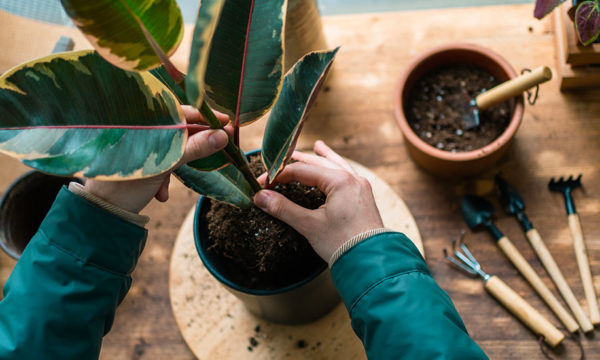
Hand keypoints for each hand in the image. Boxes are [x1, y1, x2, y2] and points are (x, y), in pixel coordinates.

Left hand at [83, 105, 230, 212]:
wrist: (103, 212)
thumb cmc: (128, 184)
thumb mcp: (166, 164)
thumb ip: (194, 148)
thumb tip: (222, 136)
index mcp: (142, 122)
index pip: (180, 111)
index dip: (204, 117)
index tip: (226, 123)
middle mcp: (139, 129)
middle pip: (177, 130)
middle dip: (193, 146)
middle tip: (217, 147)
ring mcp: (138, 146)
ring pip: (169, 148)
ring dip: (176, 166)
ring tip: (170, 186)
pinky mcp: (137, 162)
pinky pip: (159, 162)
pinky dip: (163, 177)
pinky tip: (160, 194)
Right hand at [254, 140, 383, 261]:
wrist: (372, 262)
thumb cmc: (343, 244)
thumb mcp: (309, 225)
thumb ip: (284, 209)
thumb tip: (260, 197)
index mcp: (339, 181)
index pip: (301, 171)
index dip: (279, 176)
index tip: (263, 184)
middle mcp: (352, 179)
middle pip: (319, 163)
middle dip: (299, 162)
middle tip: (281, 158)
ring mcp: (360, 187)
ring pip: (337, 166)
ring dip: (323, 158)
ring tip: (317, 147)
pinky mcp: (363, 197)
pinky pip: (347, 175)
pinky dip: (337, 169)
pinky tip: (336, 168)